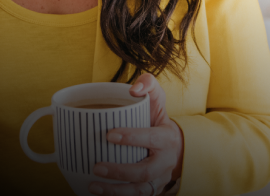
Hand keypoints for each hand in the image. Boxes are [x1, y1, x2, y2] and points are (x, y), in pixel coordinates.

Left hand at [88, 73, 183, 195]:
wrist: (176, 147)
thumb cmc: (159, 120)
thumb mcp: (158, 98)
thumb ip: (148, 84)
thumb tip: (133, 88)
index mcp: (166, 138)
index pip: (151, 138)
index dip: (132, 137)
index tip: (109, 134)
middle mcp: (164, 163)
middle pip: (144, 172)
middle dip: (120, 172)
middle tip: (97, 167)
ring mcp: (158, 180)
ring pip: (140, 191)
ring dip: (116, 192)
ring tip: (93, 186)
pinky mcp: (151, 191)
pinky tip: (97, 194)